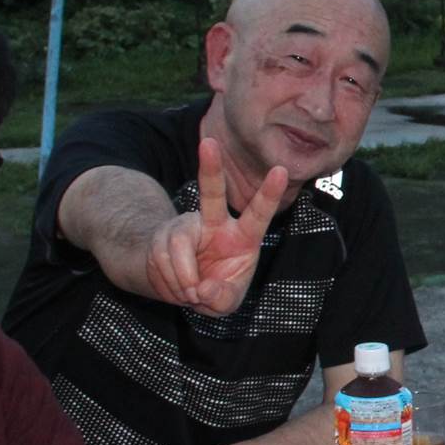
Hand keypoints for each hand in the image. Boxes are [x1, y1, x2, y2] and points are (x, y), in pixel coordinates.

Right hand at [141, 135, 289, 315]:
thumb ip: (222, 298)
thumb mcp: (225, 302)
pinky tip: (176, 288)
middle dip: (210, 168)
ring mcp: (186, 227)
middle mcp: (214, 223)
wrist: (180, 289)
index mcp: (242, 237)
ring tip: (189, 293)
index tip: (282, 169)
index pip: (258, 213)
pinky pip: (162, 258)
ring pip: (179, 246)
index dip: (269, 193)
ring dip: (183, 279)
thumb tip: (203, 287)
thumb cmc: (215, 288)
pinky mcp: (163, 236)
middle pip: (212, 193)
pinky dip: (169, 283)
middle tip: (208, 142)